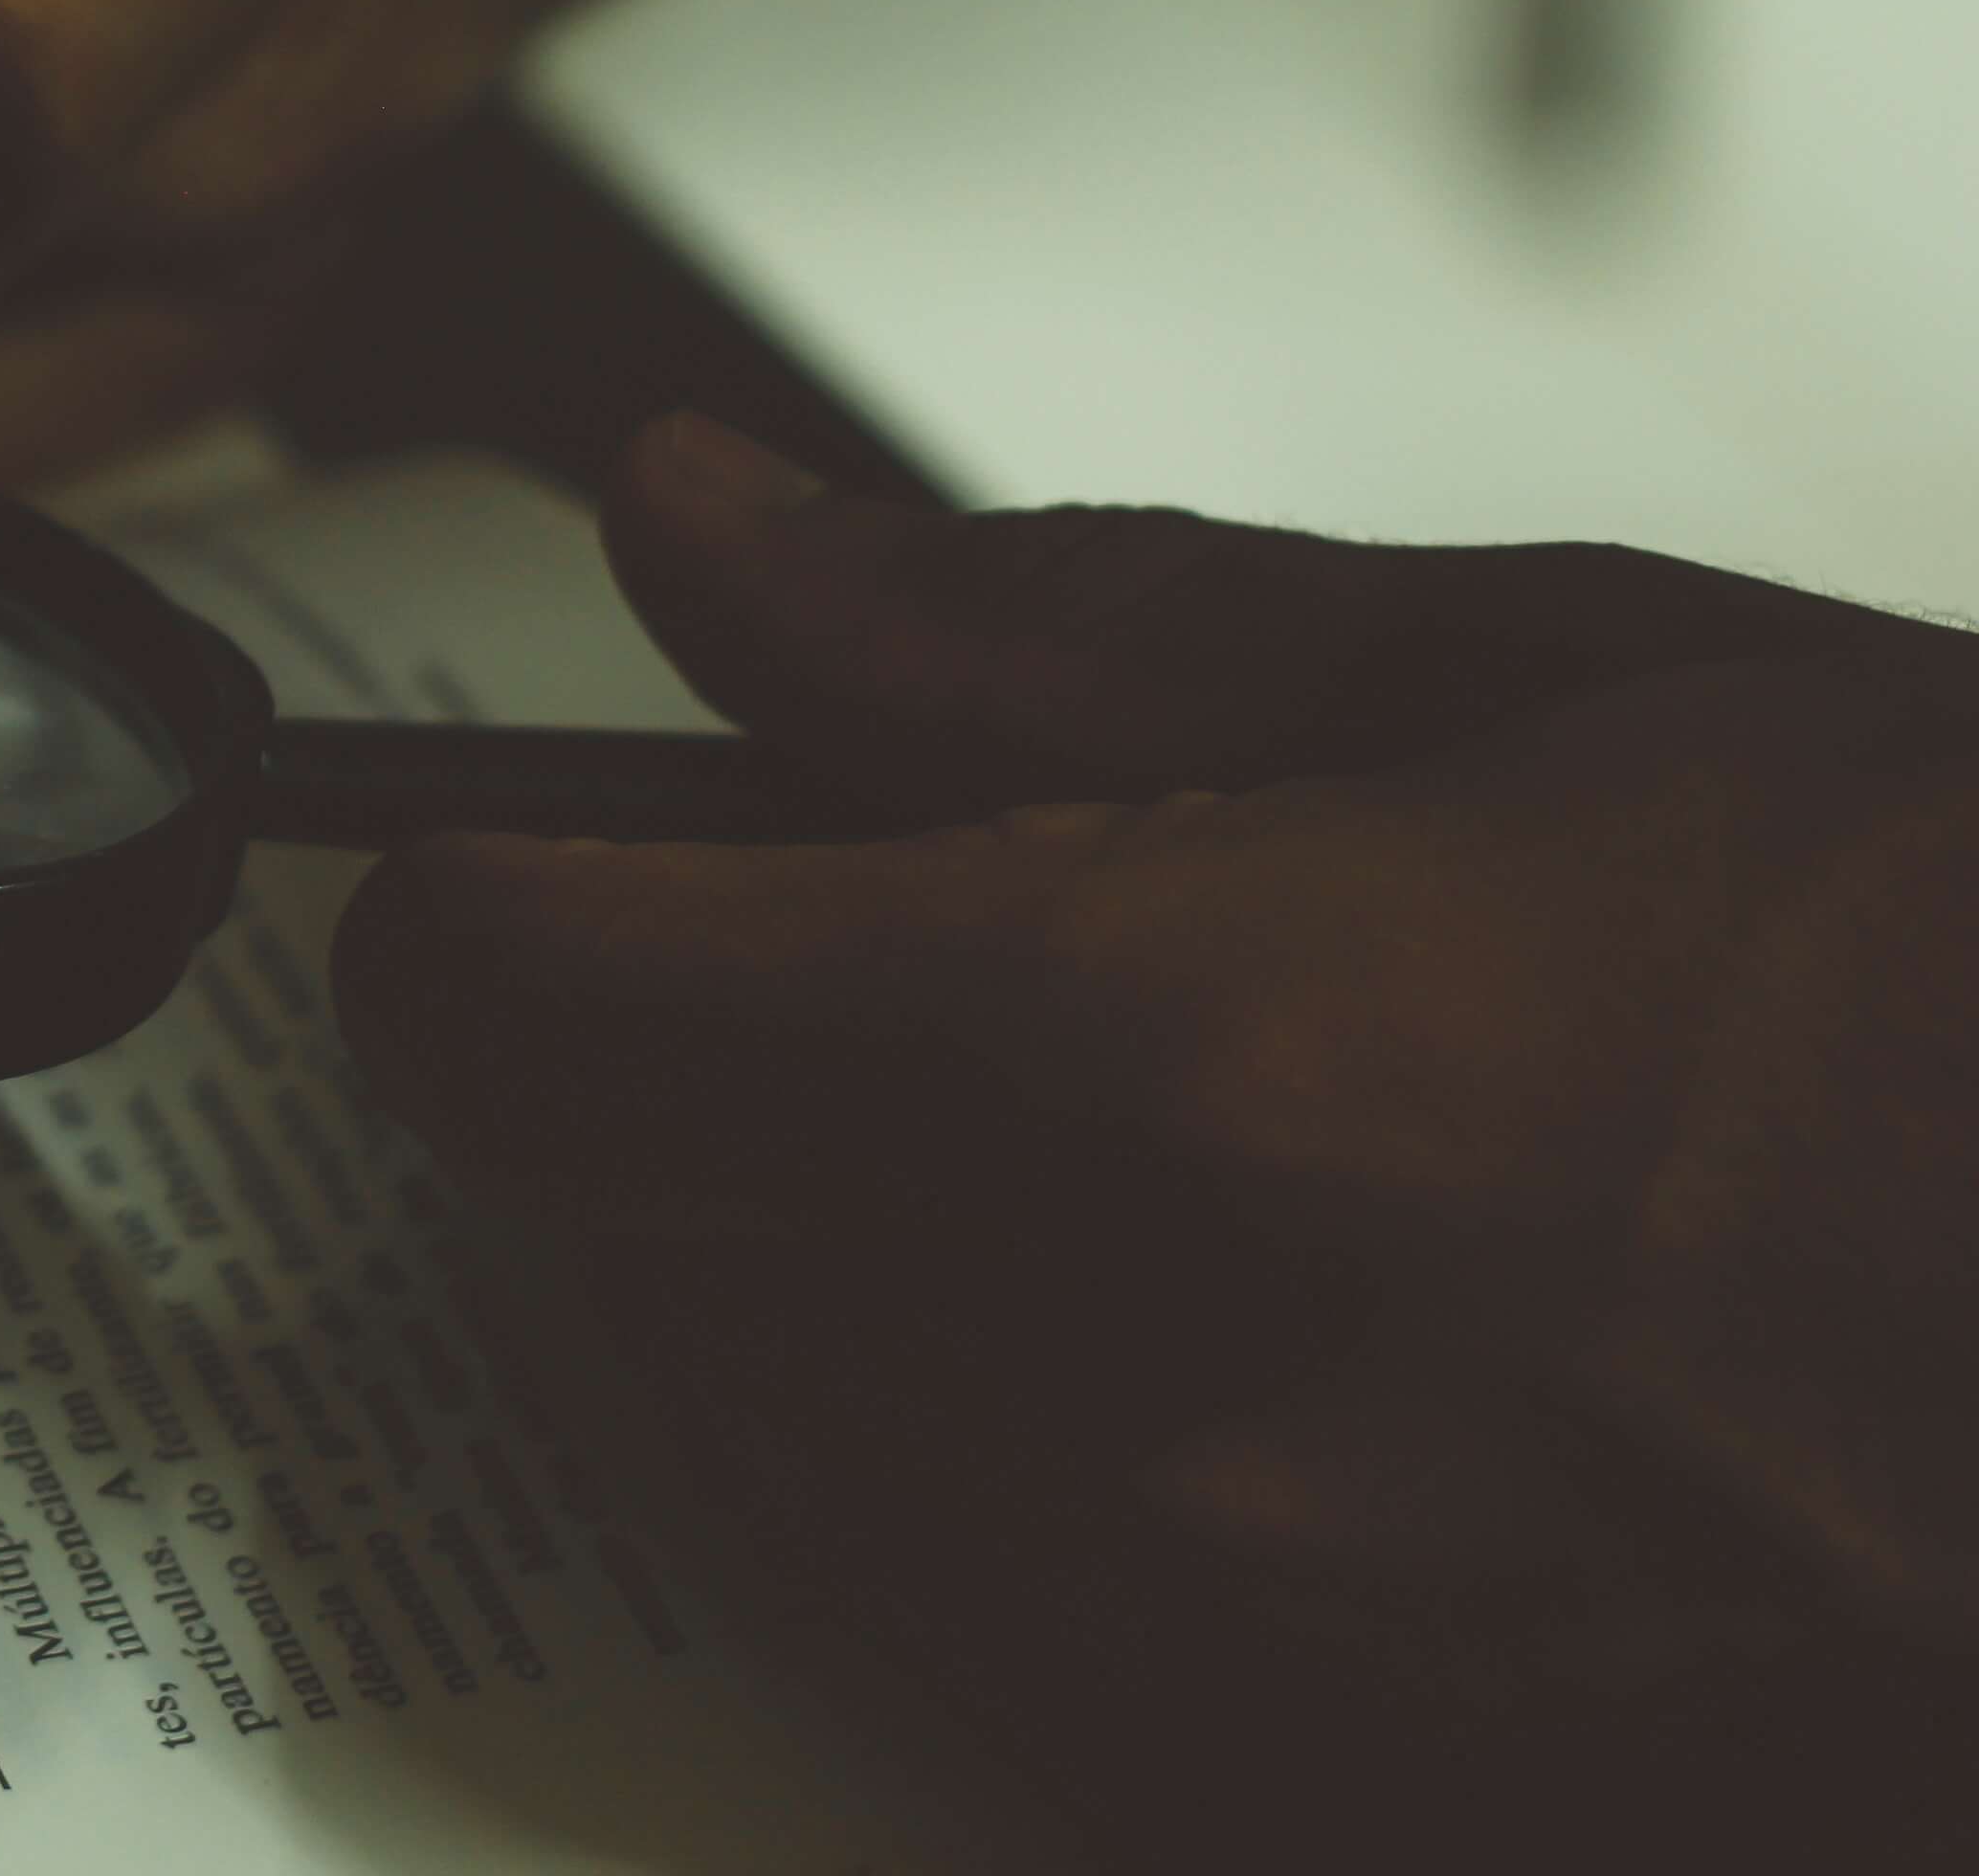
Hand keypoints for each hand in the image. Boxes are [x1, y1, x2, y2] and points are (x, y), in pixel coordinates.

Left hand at [335, 417, 1978, 1862]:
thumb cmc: (1965, 955)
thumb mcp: (1528, 685)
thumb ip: (1035, 636)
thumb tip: (697, 534)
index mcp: (1157, 1046)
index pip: (541, 992)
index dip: (457, 907)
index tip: (485, 862)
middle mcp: (1150, 1368)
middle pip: (625, 1211)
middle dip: (665, 1062)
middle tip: (870, 945)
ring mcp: (1256, 1613)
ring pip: (809, 1401)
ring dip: (858, 1243)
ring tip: (1173, 1119)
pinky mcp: (1360, 1770)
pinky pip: (1030, 1577)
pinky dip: (1047, 1425)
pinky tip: (1288, 1307)